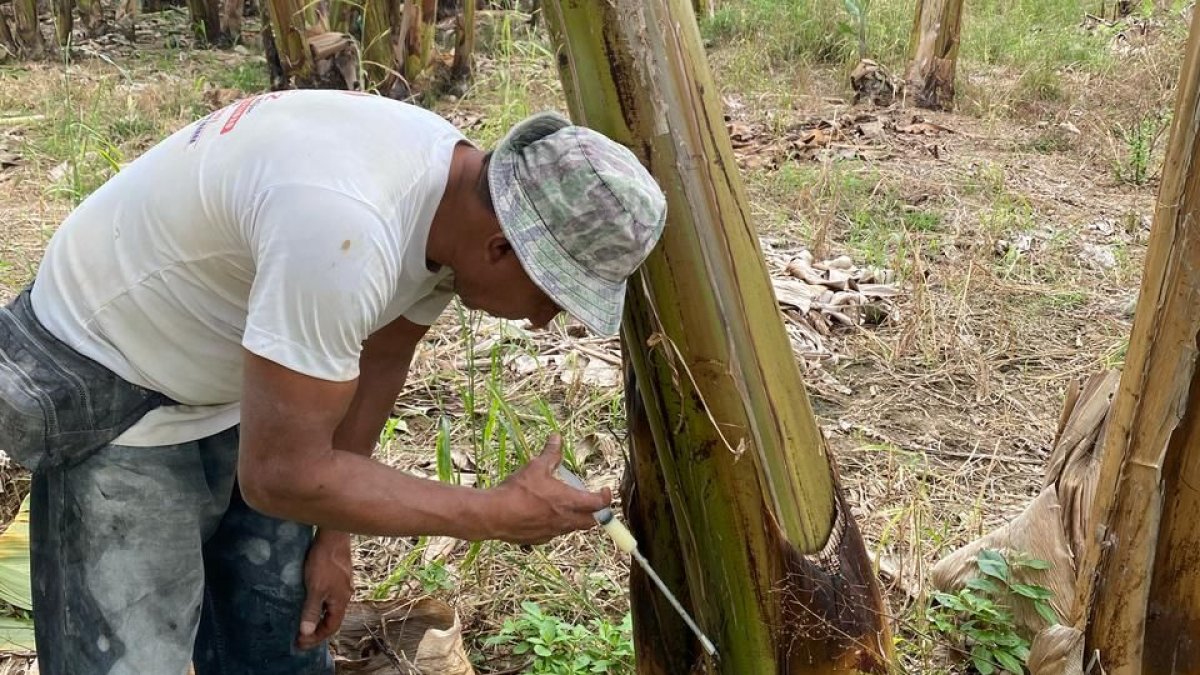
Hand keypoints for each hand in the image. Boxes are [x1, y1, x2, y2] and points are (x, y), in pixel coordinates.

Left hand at [296, 529, 353, 649]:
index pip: (331, 627)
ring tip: (303, 621)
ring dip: (317, 617)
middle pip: (332, 618)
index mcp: (341, 601)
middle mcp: (345, 595)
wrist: (333, 536)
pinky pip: (329, 596)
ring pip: (330, 607)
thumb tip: (306, 632)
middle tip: (299, 636)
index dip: (316, 638)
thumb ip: (311, 610)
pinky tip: (309, 600)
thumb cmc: (324, 562)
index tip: (300, 643)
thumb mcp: (315, 589)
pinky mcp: (338, 575)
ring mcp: (342, 584)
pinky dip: (319, 604)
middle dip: (316, 630)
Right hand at [485, 434, 611, 544]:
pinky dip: (557, 525)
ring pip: (573, 528)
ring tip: (566, 505)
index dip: (606, 498)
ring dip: (576, 518)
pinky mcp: (540, 539)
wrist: (494, 515)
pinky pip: (555, 533)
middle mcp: (565, 520)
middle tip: (591, 501)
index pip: (599, 504)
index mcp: (568, 501)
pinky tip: (545, 515)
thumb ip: (550, 454)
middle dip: (595, 512)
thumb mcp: (536, 467)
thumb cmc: (517, 490)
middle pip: (591, 522)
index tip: (605, 491)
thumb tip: (557, 437)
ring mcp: (553, 532)